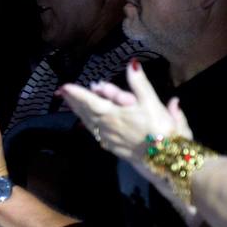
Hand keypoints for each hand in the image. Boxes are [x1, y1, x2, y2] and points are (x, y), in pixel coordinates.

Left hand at [59, 58, 191, 177]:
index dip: (76, 93)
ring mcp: (107, 138)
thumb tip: (132, 63)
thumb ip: (139, 83)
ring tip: (71, 104)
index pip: (89, 100)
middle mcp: (105, 126)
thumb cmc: (160, 131)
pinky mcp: (112, 147)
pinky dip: (87, 123)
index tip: (64, 87)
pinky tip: (87, 123)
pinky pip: (95, 132)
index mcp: (112, 114)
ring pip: (88, 122)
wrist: (164, 163)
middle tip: (62, 93)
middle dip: (73, 101)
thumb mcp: (152, 103)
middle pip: (85, 111)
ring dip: (79, 111)